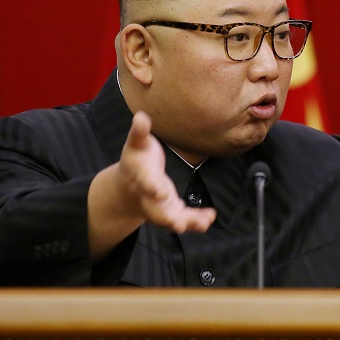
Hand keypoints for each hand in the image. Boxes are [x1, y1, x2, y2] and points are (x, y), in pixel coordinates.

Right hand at [115, 111, 217, 233]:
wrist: (130, 185)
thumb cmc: (137, 159)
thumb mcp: (136, 144)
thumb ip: (139, 132)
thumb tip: (140, 116)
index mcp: (140, 177)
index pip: (145, 182)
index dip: (152, 187)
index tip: (161, 192)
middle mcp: (148, 197)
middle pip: (155, 211)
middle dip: (167, 216)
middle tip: (178, 222)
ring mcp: (160, 207)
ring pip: (171, 219)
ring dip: (186, 222)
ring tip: (204, 221)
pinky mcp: (171, 212)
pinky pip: (184, 219)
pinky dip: (197, 221)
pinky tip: (210, 217)